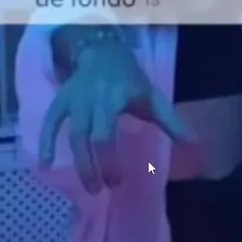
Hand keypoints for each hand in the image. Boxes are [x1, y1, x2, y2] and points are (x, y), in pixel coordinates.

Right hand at [39, 35, 193, 193]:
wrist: (101, 52)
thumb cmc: (129, 80)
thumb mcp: (152, 96)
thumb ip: (171, 121)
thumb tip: (195, 144)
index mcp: (113, 98)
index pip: (106, 136)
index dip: (109, 161)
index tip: (117, 182)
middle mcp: (91, 100)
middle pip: (87, 138)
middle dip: (93, 166)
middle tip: (102, 189)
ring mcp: (74, 100)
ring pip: (72, 134)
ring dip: (78, 162)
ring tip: (89, 186)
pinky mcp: (60, 101)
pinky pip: (50, 122)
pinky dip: (46, 141)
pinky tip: (46, 164)